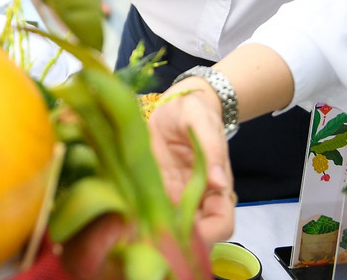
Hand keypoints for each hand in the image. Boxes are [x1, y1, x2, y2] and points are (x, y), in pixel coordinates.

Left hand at [147, 82, 236, 246]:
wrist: (174, 104)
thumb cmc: (195, 111)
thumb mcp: (203, 121)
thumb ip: (212, 149)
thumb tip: (221, 182)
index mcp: (216, 188)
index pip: (221, 224)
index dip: (209, 235)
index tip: (184, 234)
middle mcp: (195, 199)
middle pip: (194, 234)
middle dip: (176, 241)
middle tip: (151, 237)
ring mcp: (173, 197)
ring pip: (169, 227)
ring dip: (155, 233)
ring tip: (135, 230)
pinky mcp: (153, 190)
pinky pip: (148, 211)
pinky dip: (139, 218)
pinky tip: (125, 215)